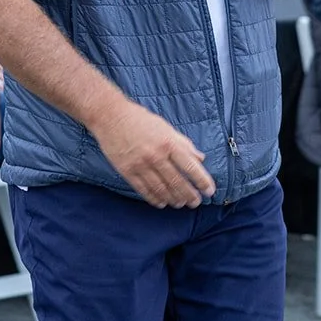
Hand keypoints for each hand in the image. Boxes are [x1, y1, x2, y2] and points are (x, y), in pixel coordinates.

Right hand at [90, 100, 215, 208]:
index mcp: (169, 142)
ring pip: (162, 190)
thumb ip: (184, 144)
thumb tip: (200, 159)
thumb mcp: (166, 127)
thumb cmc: (141, 120)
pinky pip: (144, 190)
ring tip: (180, 203)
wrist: (110, 116)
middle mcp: (156, 155)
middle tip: (196, 202)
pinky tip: (162, 203)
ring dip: (174, 199)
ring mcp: (141, 165)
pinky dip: (155, 199)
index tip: (209, 191)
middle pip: (177, 182)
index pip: (191, 167)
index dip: (202, 181)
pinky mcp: (127, 171)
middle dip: (190, 195)